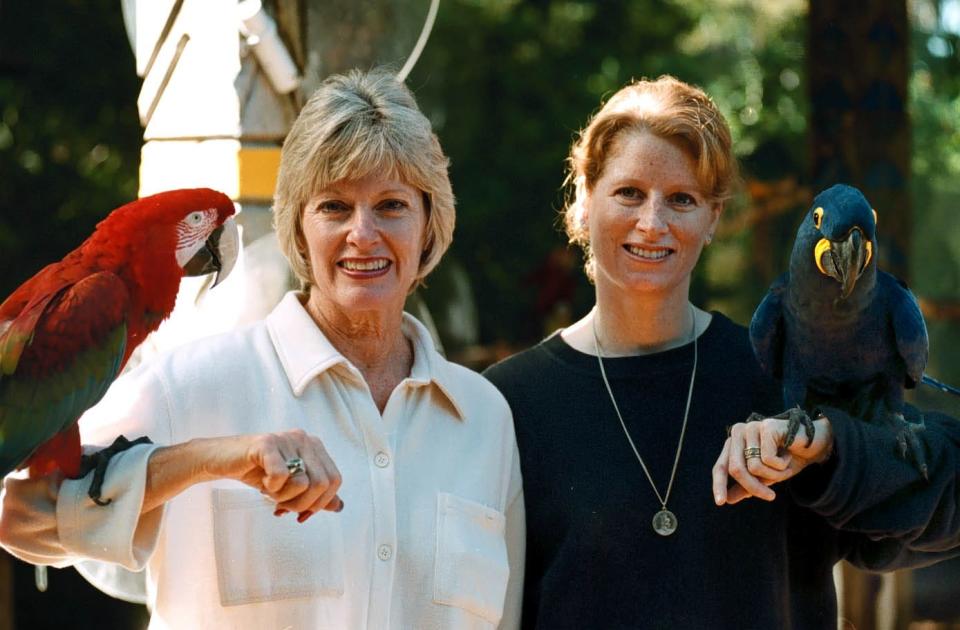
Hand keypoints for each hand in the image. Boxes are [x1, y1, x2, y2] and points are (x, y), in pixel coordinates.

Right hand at [200, 429, 343, 521]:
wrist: (222, 460)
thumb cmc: (257, 472)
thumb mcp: (290, 486)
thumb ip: (315, 494)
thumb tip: (339, 506)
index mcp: (314, 447)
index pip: (334, 480)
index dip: (320, 503)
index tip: (301, 514)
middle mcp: (304, 439)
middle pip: (322, 484)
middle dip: (302, 504)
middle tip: (282, 506)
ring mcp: (286, 439)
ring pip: (303, 483)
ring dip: (284, 497)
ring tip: (271, 491)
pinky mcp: (267, 443)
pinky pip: (281, 476)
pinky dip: (272, 487)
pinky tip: (263, 482)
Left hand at [711, 414, 832, 505]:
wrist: (815, 445)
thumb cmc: (787, 459)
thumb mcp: (765, 477)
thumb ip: (746, 486)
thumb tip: (727, 499)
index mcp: (733, 444)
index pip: (720, 466)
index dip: (719, 485)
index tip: (720, 503)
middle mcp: (738, 432)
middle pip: (736, 469)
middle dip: (754, 487)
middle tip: (771, 497)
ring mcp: (751, 427)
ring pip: (753, 467)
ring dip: (774, 474)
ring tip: (784, 465)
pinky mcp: (766, 426)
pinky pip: (768, 459)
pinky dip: (781, 465)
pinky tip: (789, 454)